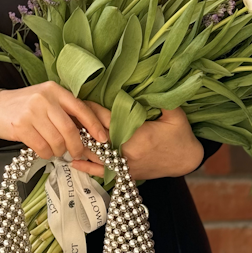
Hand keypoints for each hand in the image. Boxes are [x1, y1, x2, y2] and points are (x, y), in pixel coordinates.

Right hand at [0, 81, 108, 159]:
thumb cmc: (26, 106)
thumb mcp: (47, 100)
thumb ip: (66, 111)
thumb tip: (91, 131)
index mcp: (55, 90)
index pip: (81, 108)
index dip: (95, 124)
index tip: (103, 138)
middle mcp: (44, 98)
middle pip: (69, 128)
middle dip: (77, 145)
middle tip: (78, 153)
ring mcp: (32, 111)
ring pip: (56, 140)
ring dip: (60, 151)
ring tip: (57, 151)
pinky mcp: (21, 126)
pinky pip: (42, 147)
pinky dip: (47, 153)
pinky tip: (45, 151)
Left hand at [69, 102, 204, 181]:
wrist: (187, 160)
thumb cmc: (181, 135)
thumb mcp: (176, 114)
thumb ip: (162, 98)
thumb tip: (153, 79)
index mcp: (137, 136)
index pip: (108, 121)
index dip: (92, 110)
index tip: (80, 101)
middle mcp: (127, 153)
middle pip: (97, 138)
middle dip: (82, 126)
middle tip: (65, 115)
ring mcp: (125, 165)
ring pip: (96, 155)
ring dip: (81, 144)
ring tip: (64, 132)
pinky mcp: (125, 173)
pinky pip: (102, 172)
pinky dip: (87, 168)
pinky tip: (73, 162)